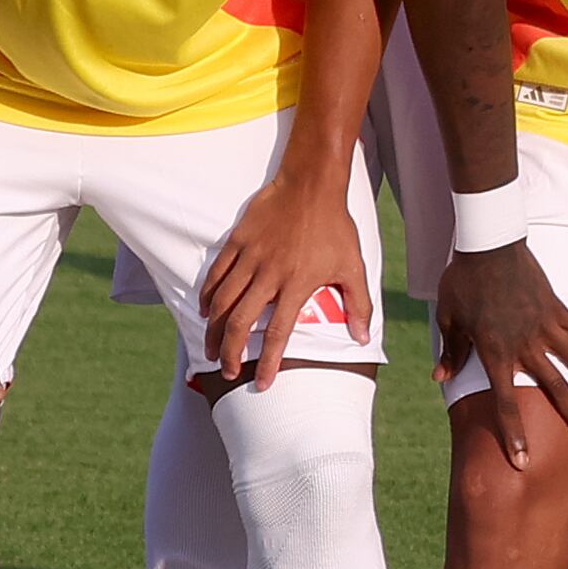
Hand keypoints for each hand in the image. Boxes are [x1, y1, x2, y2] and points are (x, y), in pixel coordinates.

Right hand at [195, 172, 374, 389]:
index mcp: (297, 284)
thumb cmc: (335, 227)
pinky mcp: (237, 241)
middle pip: (239, 322)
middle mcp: (269, 274)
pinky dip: (207, 295)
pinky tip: (205, 311)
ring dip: (213, 330)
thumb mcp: (353, 266)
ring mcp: (250, 257)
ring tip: (211, 349)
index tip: (261, 383)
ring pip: (221, 301)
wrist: (311, 185)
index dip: (268, 362)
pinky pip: (215, 274)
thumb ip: (358, 304)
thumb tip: (362, 336)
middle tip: (227, 370)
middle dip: (230, 351)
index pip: (277, 333)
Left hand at [434, 240, 567, 469]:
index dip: (514, 435)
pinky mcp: (556, 308)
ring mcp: (544, 326)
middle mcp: (524, 345)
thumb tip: (439, 376)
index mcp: (495, 353)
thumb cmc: (464, 282)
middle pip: (552, 389)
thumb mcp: (449, 318)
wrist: (489, 244)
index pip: (505, 404)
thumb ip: (452, 350)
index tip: (523, 461)